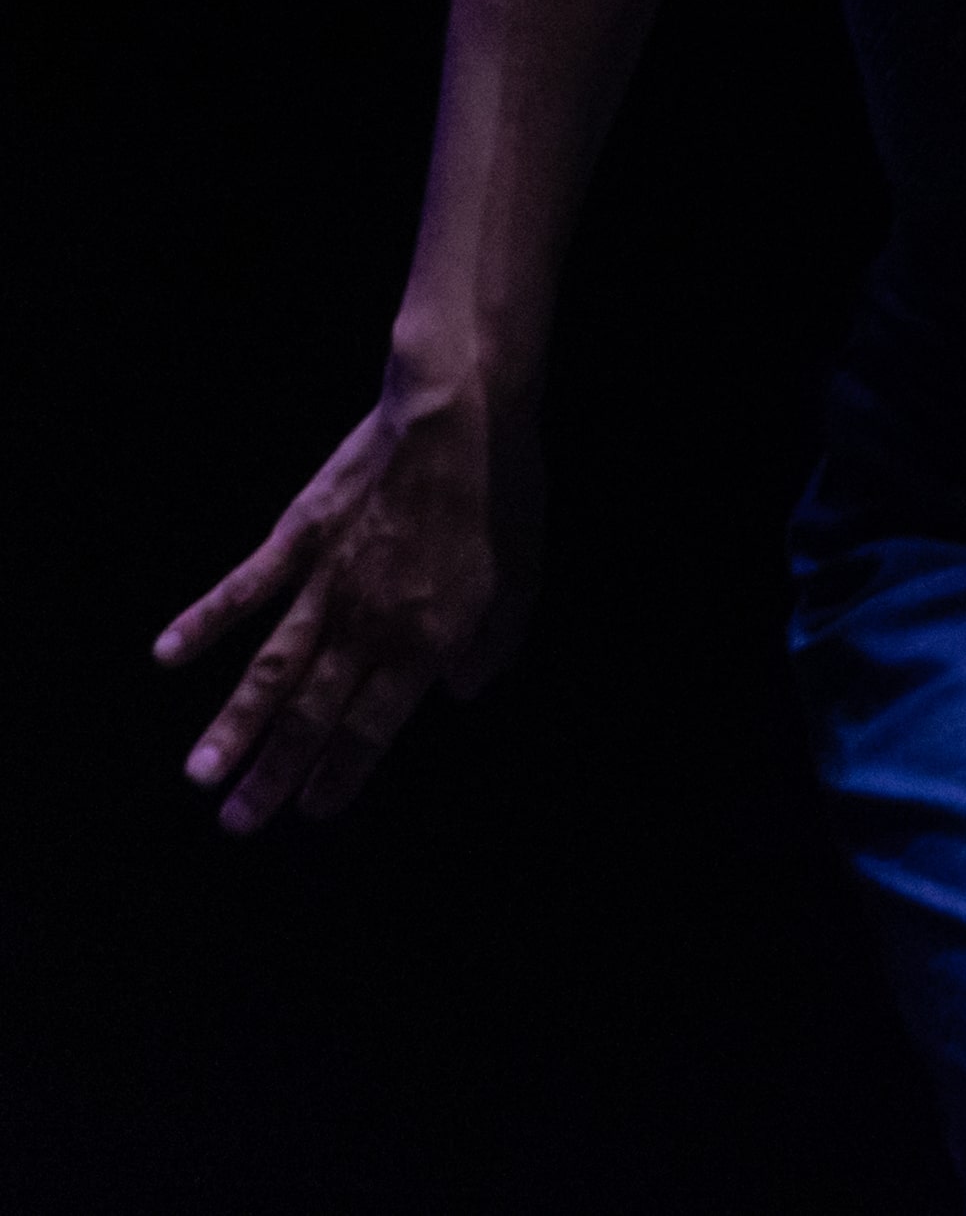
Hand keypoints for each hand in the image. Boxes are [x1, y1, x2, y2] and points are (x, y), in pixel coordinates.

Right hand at [157, 355, 535, 833]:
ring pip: (272, 669)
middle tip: (238, 825)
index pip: (375, 726)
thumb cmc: (503, 495)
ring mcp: (326, 581)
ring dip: (235, 725)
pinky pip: (243, 587)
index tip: (312, 813)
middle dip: (276, 773)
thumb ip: (496, 643)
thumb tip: (464, 692)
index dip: (343, 772)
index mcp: (427, 639)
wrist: (461, 416)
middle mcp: (369, 624)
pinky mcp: (297, 536)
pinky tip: (165, 656)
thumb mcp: (525, 577)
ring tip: (200, 776)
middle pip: (314, 713)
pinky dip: (202, 621)